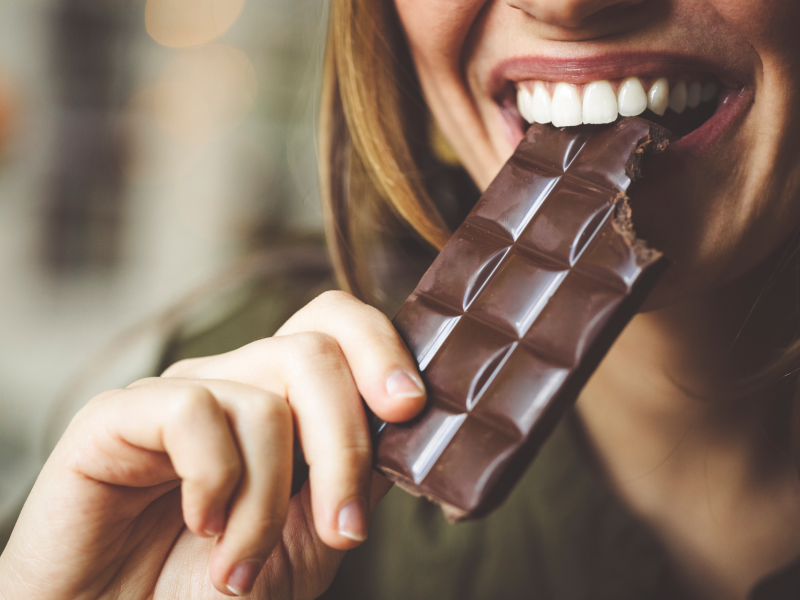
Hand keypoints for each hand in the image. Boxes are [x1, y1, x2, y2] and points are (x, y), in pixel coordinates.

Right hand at [0, 291, 425, 598]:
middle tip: (344, 528)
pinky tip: (200, 526)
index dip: (381, 350)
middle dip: (346, 445)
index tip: (411, 410)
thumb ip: (354, 478)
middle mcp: (233, 385)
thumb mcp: (308, 541)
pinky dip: (215, 482)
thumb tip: (406, 427)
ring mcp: (178, 394)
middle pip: (314, 350)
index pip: (334, 327)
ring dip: (269, 501)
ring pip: (265, 397)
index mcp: (282, 402)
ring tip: (243, 567)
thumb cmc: (211, 591)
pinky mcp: (117, 414)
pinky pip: (194, 411)